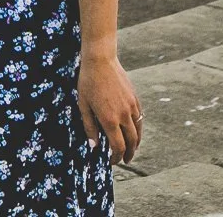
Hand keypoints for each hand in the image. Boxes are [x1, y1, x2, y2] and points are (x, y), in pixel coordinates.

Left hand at [78, 49, 141, 164]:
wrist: (100, 60)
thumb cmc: (88, 82)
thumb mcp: (83, 106)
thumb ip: (89, 127)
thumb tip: (94, 146)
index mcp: (109, 120)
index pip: (118, 146)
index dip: (116, 157)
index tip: (112, 161)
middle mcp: (123, 115)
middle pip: (131, 142)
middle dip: (128, 154)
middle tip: (125, 160)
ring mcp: (131, 106)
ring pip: (138, 131)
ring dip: (136, 143)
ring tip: (132, 149)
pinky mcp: (135, 98)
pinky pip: (140, 118)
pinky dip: (138, 128)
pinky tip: (133, 130)